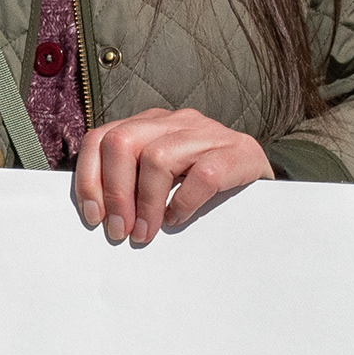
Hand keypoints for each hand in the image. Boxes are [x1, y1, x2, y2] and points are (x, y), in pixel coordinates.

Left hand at [74, 109, 271, 246]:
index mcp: (150, 124)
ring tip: (146, 233)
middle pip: (122, 142)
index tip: (94, 217)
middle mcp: (175, 121)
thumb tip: (98, 218)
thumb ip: (131, 184)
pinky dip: (184, 203)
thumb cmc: (204, 184)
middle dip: (115, 192)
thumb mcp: (162, 177)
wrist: (263, 180)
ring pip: (157, 158)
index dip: (90, 179)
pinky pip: (203, 175)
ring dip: (146, 204)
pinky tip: (178, 219)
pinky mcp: (237, 152)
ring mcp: (207, 133)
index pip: (101, 138)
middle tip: (119, 230)